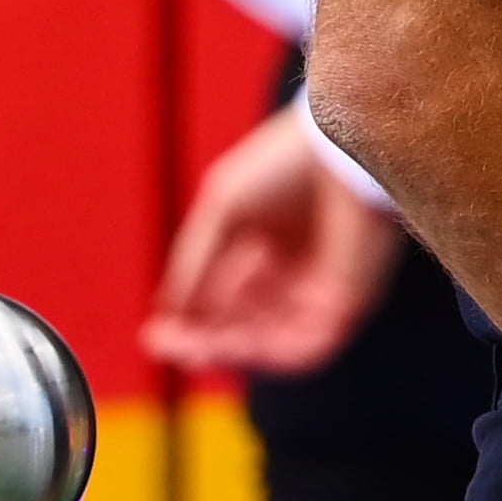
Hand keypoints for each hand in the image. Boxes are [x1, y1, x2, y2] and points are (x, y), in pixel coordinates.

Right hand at [145, 100, 405, 375]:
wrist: (342, 147)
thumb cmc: (284, 165)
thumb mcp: (219, 210)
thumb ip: (192, 265)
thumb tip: (167, 321)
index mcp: (260, 249)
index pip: (218, 304)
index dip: (186, 326)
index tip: (155, 337)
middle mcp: (288, 275)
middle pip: (239, 330)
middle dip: (203, 342)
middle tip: (174, 346)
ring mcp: (317, 292)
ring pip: (265, 343)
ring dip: (229, 349)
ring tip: (203, 340)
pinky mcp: (347, 302)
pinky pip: (305, 349)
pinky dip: (270, 353)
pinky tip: (240, 341)